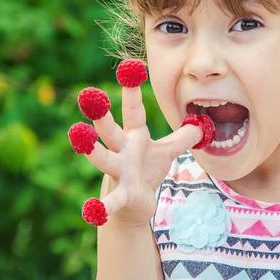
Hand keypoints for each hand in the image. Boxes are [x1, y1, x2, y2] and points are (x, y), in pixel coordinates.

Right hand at [67, 59, 203, 227]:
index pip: (133, 110)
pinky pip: (110, 202)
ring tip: (76, 134)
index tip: (130, 67)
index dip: (131, 90)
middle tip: (88, 95)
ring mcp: (118, 173)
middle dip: (100, 114)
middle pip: (109, 130)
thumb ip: (184, 136)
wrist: (133, 205)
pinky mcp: (121, 196)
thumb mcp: (167, 152)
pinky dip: (102, 207)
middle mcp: (121, 151)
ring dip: (90, 148)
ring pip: (102, 158)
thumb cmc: (146, 171)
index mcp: (134, 137)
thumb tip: (203, 122)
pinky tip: (92, 212)